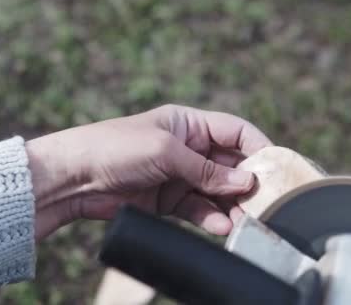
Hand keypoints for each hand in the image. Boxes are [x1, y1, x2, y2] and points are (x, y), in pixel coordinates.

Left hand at [26, 104, 271, 239]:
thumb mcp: (166, 152)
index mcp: (189, 123)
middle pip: (230, 165)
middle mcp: (188, 148)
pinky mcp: (168, 200)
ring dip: (232, 206)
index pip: (235, 132)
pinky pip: (198, 209)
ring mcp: (179, 175)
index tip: (277, 168)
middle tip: (265, 203)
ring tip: (246, 221)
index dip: (258, 148)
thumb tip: (246, 183)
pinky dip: (210, 218)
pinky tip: (220, 226)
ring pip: (217, 191)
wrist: (73, 177)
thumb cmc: (116, 148)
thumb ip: (206, 170)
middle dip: (247, 184)